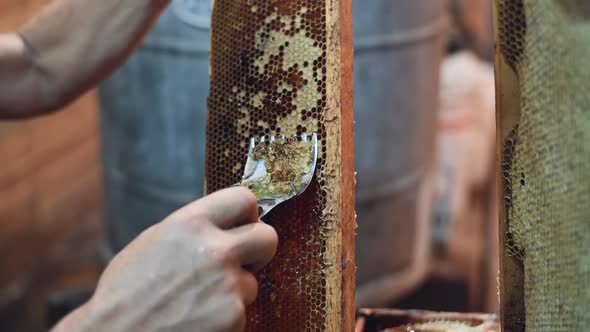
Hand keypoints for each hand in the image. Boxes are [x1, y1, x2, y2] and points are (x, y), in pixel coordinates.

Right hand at [53, 187, 276, 331]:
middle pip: (268, 237)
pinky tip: (197, 319)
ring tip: (197, 301)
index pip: (244, 198)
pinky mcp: (233, 318)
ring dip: (233, 292)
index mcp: (190, 224)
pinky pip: (241, 312)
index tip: (242, 225)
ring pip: (252, 282)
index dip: (248, 213)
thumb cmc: (126, 292)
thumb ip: (194, 229)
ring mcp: (227, 285)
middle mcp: (214, 250)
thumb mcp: (154, 241)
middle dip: (259, 249)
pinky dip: (225, 318)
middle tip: (243, 261)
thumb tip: (225, 224)